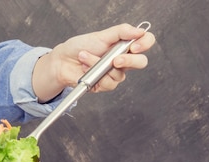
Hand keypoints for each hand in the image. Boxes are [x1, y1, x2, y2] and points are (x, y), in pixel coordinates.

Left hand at [33, 23, 155, 100]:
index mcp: (123, 45)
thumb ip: (121, 32)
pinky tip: (85, 67)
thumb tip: (140, 30)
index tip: (134, 46)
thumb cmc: (80, 46)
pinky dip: (94, 72)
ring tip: (85, 56)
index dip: (145, 44)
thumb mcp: (101, 35)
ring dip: (99, 64)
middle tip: (115, 60)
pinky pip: (108, 83)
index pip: (145, 42)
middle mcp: (122, 59)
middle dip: (129, 61)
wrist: (63, 61)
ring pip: (120, 74)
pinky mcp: (105, 84)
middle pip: (141, 62)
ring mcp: (114, 73)